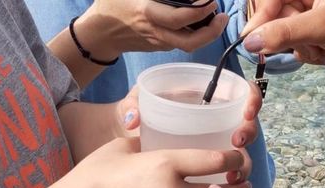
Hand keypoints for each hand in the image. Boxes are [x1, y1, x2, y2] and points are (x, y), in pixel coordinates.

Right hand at [91, 0, 228, 53]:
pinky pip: (182, 42)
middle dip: (211, 32)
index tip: (211, 1)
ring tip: (218, 19)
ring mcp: (159, 42)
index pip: (178, 18)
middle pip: (190, 42)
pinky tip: (203, 22)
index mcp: (147, 13)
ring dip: (207, 35)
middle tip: (223, 16)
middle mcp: (156, 31)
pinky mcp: (161, 45)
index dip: (198, 12)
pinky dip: (196, 34)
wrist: (101, 33)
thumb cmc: (112, 4)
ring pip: (189, 45)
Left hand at [117, 82, 260, 184]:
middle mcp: (217, 123)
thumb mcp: (134, 104)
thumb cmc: (135, 117)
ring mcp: (216, 148)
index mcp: (207, 99)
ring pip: (242, 157)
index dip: (252, 99)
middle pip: (247, 127)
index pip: (241, 93)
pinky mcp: (212, 172)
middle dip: (248, 134)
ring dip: (243, 165)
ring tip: (233, 174)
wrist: (124, 140)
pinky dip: (231, 187)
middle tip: (237, 141)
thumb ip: (132, 106)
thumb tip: (133, 119)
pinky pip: (229, 178)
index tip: (246, 112)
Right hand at [243, 0, 324, 69]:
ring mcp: (314, 14)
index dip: (261, 20)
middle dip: (296, 41)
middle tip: (315, 47)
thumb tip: (251, 41)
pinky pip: (303, 47)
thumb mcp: (322, 27)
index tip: (251, 41)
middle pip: (280, 20)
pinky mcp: (319, 31)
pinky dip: (316, 56)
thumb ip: (285, 33)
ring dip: (309, 52)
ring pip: (291, 38)